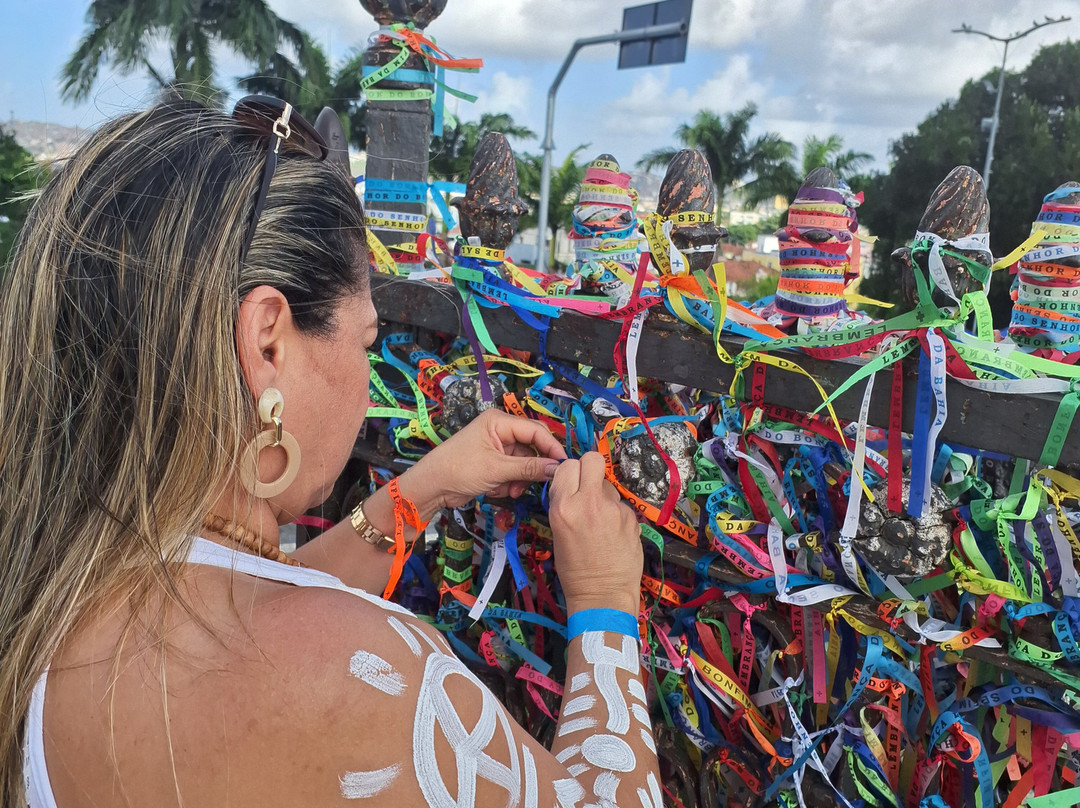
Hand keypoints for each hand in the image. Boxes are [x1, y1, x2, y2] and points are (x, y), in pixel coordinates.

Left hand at [399, 409, 565, 518]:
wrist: (432, 487)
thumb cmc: (457, 469)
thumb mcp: (497, 469)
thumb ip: (529, 468)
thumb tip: (557, 469)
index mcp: (499, 421)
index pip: (536, 430)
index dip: (551, 448)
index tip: (563, 465)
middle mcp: (500, 430)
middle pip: (532, 446)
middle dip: (533, 467)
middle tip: (538, 483)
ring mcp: (497, 447)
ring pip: (524, 462)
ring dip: (520, 479)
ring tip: (509, 490)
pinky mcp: (494, 462)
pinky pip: (514, 471)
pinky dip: (510, 482)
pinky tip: (498, 489)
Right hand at [547, 452, 642, 616]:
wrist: (603, 594)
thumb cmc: (574, 570)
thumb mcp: (558, 532)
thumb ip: (565, 503)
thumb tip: (572, 485)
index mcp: (564, 507)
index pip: (568, 465)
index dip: (569, 472)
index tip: (571, 483)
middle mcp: (589, 502)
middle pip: (592, 460)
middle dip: (589, 468)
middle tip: (587, 486)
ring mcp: (614, 509)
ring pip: (608, 485)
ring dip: (603, 495)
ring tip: (600, 519)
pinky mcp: (632, 517)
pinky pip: (621, 504)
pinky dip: (616, 513)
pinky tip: (613, 533)